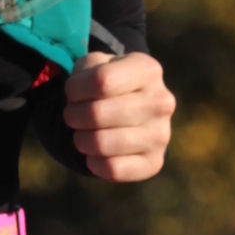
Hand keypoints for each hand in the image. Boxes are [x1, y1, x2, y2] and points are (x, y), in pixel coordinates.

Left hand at [60, 48, 174, 183]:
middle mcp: (161, 102)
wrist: (135, 111)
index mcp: (148, 71)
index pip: (100, 81)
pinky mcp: (154, 162)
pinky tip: (94, 154)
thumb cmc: (111, 84)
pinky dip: (93, 163)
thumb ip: (85, 70)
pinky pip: (113, 169)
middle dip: (73, 116)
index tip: (73, 94)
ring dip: (80, 140)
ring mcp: (161, 135)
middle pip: (96, 114)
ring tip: (81, 135)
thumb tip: (78, 97)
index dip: (74, 89)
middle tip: (73, 117)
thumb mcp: (98, 65)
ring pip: (101, 144)